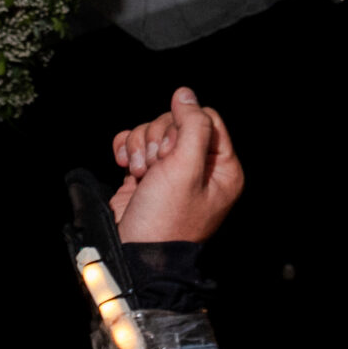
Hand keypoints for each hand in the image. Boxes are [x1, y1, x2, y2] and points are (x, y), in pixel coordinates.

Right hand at [109, 87, 243, 244]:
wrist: (132, 254)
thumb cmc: (164, 219)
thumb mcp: (185, 168)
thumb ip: (192, 125)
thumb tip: (185, 94)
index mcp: (223, 169)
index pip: (206, 118)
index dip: (182, 126)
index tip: (170, 153)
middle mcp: (199, 169)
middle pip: (177, 121)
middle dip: (157, 138)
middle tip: (154, 167)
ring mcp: (170, 173)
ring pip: (153, 130)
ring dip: (140, 145)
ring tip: (139, 173)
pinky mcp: (145, 177)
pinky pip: (135, 144)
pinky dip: (126, 149)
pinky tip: (124, 165)